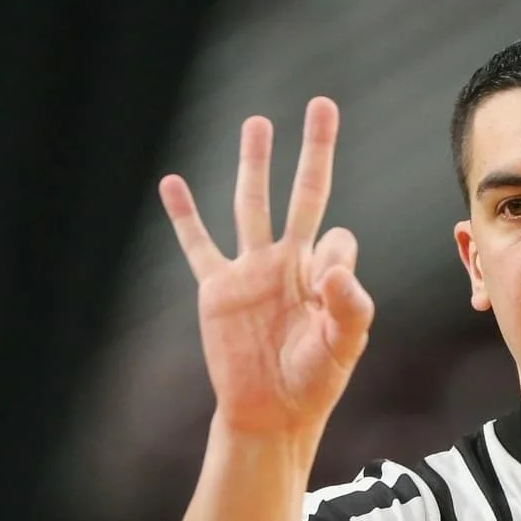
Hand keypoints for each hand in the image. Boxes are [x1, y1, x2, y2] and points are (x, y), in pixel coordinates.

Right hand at [158, 98, 374, 435]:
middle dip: (314, 150)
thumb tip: (335, 257)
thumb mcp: (343, 347)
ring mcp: (251, 272)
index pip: (337, 239)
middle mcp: (289, 263)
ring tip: (257, 123)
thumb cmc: (313, 383)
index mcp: (323, 275)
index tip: (327, 285)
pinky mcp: (217, 290)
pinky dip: (184, 216)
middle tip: (322, 106)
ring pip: (252, 205)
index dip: (336, 253)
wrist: (270, 414)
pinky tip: (171, 182)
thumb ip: (349, 305)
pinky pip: (198, 245)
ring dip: (254, 164)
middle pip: (303, 194)